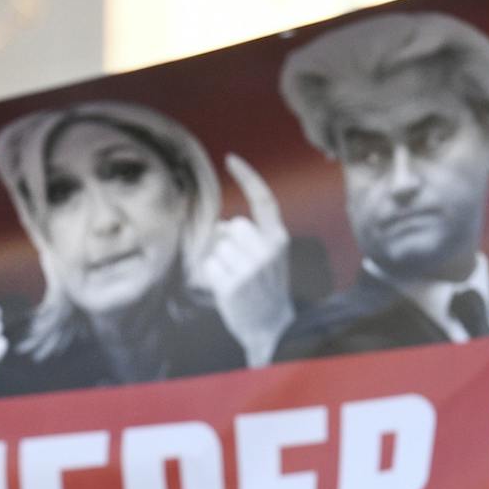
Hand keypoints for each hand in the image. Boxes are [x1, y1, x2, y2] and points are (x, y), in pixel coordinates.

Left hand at [197, 154, 294, 367]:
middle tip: (240, 267)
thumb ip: (252, 237)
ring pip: (217, 246)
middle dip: (228, 242)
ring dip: (219, 261)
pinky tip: (226, 290)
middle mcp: (268, 250)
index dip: (248, 176)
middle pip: (232, 226)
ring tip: (235, 281)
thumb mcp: (270, 259)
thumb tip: (221, 226)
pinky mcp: (232, 284)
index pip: (264, 200)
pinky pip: (209, 266)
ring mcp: (250, 267)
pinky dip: (211, 277)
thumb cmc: (266, 291)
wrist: (272, 330)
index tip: (231, 158)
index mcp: (279, 239)